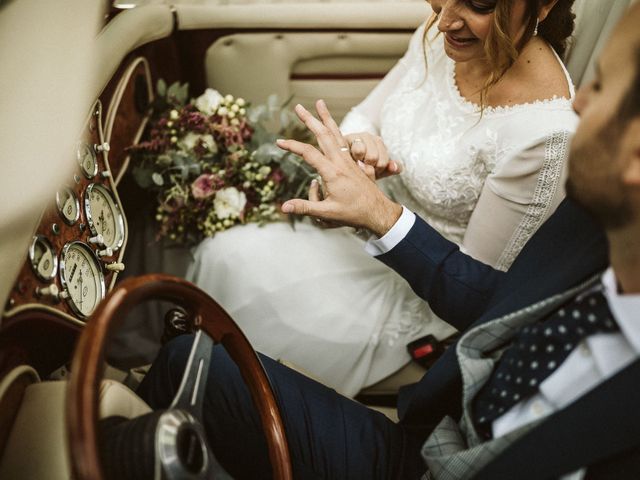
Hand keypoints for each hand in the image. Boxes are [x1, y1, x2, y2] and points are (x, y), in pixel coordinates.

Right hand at [277, 100, 402, 236]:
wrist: (377, 212)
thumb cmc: (353, 214)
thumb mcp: (327, 213)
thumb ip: (305, 207)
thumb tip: (283, 208)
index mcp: (333, 172)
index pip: (309, 153)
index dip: (292, 146)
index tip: (279, 142)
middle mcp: (341, 162)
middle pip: (323, 135)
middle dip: (310, 120)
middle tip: (298, 107)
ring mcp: (349, 160)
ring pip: (336, 133)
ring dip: (326, 117)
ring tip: (319, 103)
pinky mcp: (354, 162)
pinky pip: (344, 140)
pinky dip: (336, 129)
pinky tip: (332, 125)